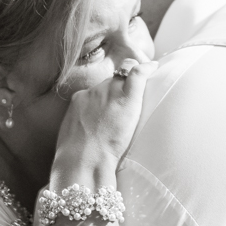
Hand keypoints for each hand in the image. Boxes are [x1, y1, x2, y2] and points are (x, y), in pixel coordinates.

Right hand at [54, 58, 157, 172]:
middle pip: (110, 83)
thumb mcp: (71, 135)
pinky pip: (137, 73)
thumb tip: (88, 131)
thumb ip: (80, 125)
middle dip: (119, 89)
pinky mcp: (126, 97)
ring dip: (131, 83)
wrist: (83, 158)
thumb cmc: (76, 156)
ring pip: (123, 79)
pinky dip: (147, 68)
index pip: (96, 92)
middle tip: (129, 102)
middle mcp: (94, 91)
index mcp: (79, 100)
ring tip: (145, 84)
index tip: (113, 101)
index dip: (106, 96)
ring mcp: (110, 92)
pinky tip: (154, 66)